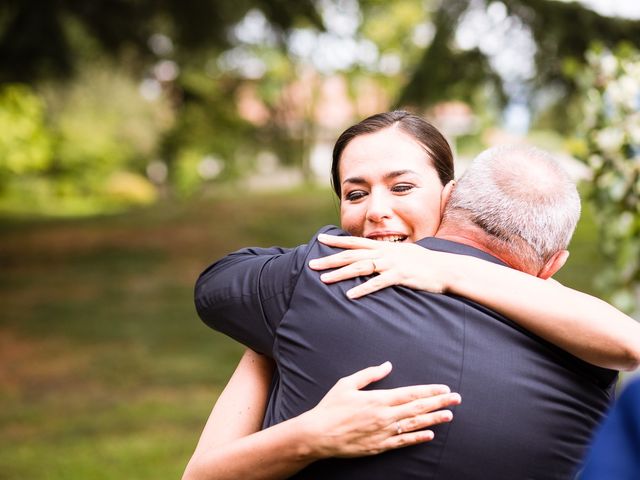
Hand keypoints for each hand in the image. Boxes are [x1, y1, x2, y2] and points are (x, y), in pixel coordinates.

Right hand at [299, 361, 460, 458]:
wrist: (318, 435)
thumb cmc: (331, 407)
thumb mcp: (347, 384)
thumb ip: (370, 374)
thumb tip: (387, 365)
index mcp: (379, 399)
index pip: (411, 393)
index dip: (429, 391)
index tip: (444, 388)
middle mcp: (385, 416)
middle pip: (418, 408)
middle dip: (439, 403)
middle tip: (456, 399)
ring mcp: (384, 433)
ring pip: (415, 425)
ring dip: (433, 420)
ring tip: (449, 415)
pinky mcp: (379, 447)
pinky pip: (403, 442)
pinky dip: (417, 438)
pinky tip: (429, 435)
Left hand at [308, 234, 450, 298]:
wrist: (446, 268)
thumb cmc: (425, 263)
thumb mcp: (404, 253)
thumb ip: (388, 254)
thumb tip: (376, 257)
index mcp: (385, 247)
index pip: (355, 242)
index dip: (336, 241)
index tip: (320, 239)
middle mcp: (385, 252)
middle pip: (352, 255)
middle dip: (330, 259)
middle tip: (312, 264)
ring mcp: (392, 264)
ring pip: (361, 267)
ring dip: (341, 274)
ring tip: (324, 280)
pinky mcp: (400, 276)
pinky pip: (378, 283)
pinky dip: (363, 289)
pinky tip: (350, 295)